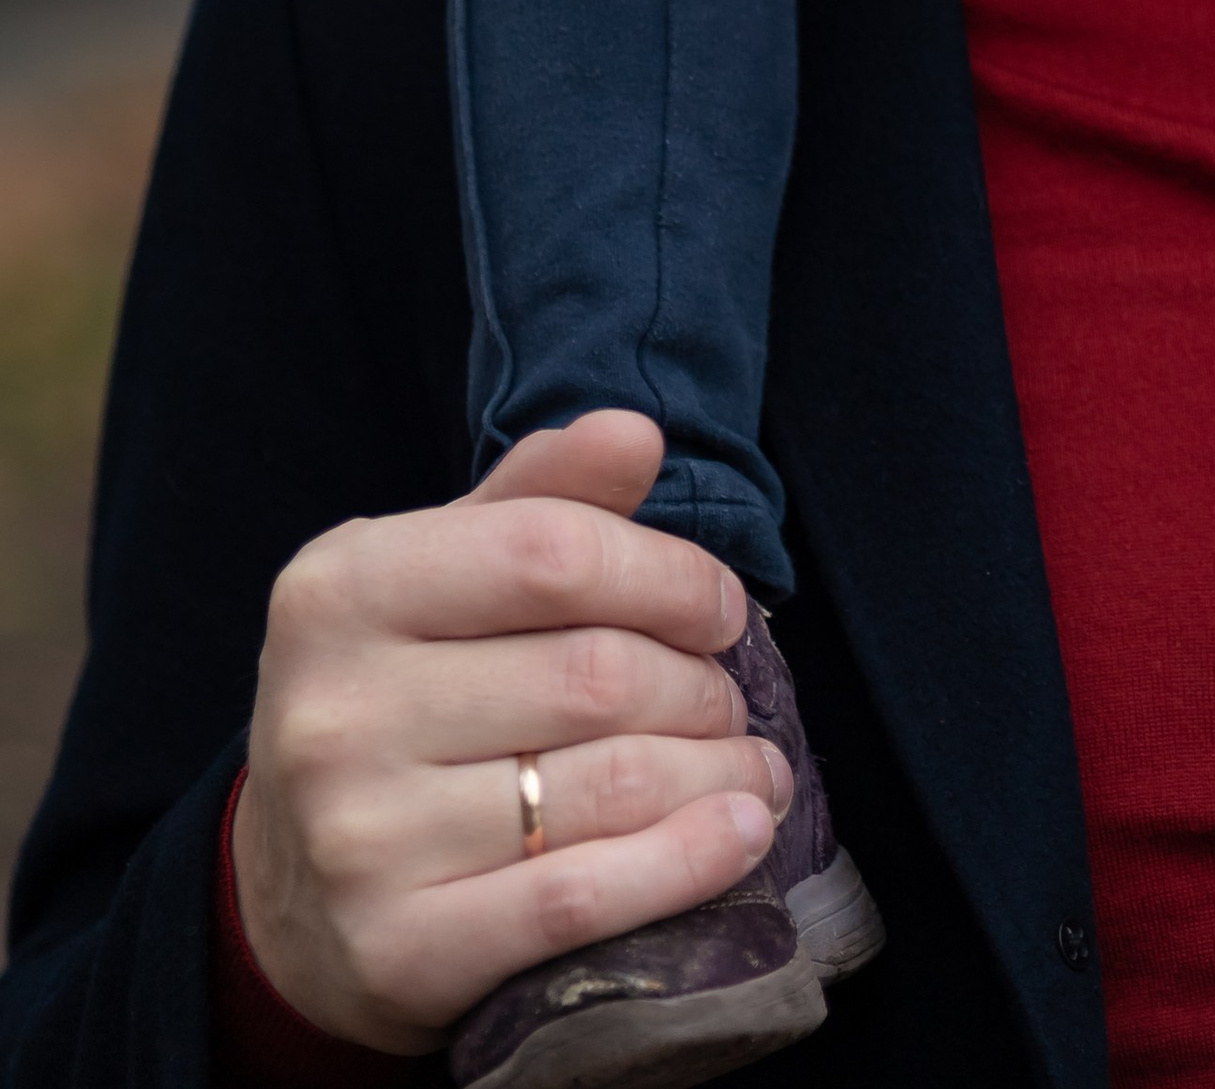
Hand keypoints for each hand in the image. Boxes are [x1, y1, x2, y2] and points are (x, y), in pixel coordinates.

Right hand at [231, 413, 786, 1051]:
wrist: (289, 892)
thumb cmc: (398, 697)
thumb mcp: (439, 574)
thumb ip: (538, 497)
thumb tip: (634, 434)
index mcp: (341, 592)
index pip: (553, 552)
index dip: (668, 575)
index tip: (721, 608)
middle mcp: (336, 712)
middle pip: (594, 675)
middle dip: (699, 686)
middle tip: (732, 701)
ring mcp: (360, 840)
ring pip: (607, 787)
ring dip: (718, 774)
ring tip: (754, 768)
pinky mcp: (398, 950)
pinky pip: (582, 900)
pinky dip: (688, 862)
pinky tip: (741, 834)